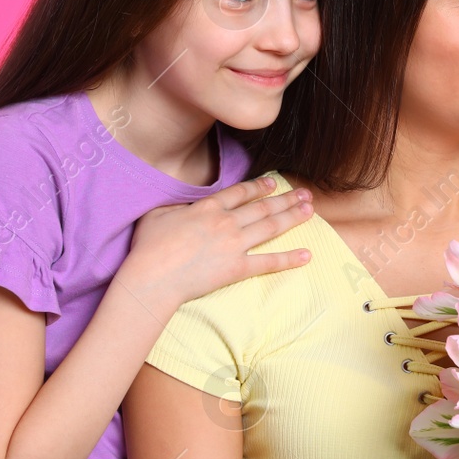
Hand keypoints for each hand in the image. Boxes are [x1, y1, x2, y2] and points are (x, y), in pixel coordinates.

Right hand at [117, 176, 313, 318]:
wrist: (153, 276)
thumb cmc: (149, 247)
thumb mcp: (156, 216)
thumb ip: (174, 207)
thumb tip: (181, 206)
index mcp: (208, 207)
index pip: (240, 193)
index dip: (259, 186)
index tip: (272, 182)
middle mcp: (226, 221)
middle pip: (263, 207)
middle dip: (286, 198)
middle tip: (304, 193)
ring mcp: (234, 244)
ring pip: (271, 226)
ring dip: (293, 217)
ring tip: (310, 210)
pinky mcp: (237, 268)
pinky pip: (268, 262)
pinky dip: (289, 259)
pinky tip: (307, 255)